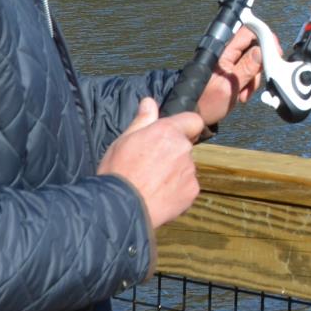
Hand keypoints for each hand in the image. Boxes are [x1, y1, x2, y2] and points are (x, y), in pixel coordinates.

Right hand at [98, 97, 202, 227]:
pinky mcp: (192, 191)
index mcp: (167, 132)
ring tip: (153, 183)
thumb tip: (149, 102)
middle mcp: (183, 148)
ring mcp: (189, 171)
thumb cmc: (118, 172)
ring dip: (175, 172)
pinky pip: (188, 187)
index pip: (193, 120)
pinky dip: (178, 190)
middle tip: (152, 165)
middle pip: (186, 146)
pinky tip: (160, 196)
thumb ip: (142, 121)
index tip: (173, 135)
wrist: (121, 208)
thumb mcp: (122, 141)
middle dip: (174, 153)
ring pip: (186, 167)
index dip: (185, 126)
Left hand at [196, 23, 263, 127]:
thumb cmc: (206, 103)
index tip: (274, 53)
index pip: (248, 31)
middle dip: (261, 63)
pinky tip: (243, 93)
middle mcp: (226, 53)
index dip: (265, 38)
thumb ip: (247, 68)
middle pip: (253, 45)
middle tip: (259, 79)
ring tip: (246, 92)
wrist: (195, 115)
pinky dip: (250, 81)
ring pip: (253, 59)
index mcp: (224, 52)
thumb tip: (262, 50)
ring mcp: (228, 62)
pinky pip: (247, 70)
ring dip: (255, 76)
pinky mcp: (230, 70)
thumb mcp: (230, 87)